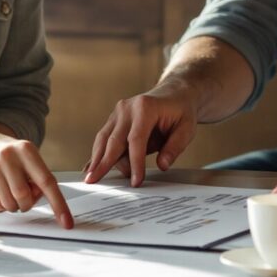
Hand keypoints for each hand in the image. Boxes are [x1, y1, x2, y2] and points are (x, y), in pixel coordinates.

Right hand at [0, 128, 72, 228]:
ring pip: (5, 205)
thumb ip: (38, 177)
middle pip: (22, 197)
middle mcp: (6, 157)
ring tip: (7, 192)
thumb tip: (36, 199)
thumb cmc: (9, 154)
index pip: (46, 181)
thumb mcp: (28, 157)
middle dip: (25, 204)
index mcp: (25, 150)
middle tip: (22, 198)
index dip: (58, 204)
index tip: (66, 222)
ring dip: (10, 206)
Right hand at [84, 84, 198, 185]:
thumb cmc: (180, 112)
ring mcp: (118, 113)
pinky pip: (104, 138)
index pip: (136, 140)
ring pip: (104, 139)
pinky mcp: (114, 119)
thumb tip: (162, 165)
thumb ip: (174, 147)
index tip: (136, 182)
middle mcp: (127, 108)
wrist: (174, 94)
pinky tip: (89, 167)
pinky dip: (97, 154)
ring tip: (91, 178)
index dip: (135, 163)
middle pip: (113, 140)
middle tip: (94, 181)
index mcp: (145, 108)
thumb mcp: (186, 129)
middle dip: (103, 162)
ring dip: (97, 159)